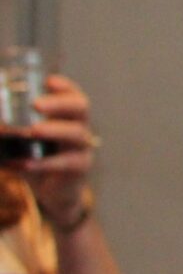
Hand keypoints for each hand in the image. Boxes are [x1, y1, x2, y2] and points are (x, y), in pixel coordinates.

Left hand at [10, 73, 99, 228]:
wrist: (54, 192)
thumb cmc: (38, 157)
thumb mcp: (22, 140)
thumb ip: (8, 129)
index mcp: (67, 116)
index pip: (73, 95)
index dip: (65, 86)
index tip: (48, 81)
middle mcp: (79, 128)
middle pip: (80, 108)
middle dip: (60, 103)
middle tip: (36, 105)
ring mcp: (82, 148)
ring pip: (77, 134)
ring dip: (54, 130)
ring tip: (33, 131)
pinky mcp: (79, 169)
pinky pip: (67, 163)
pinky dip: (45, 162)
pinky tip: (25, 163)